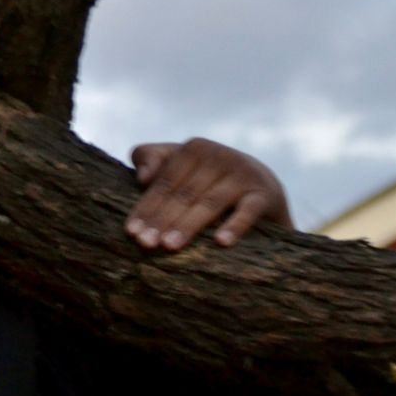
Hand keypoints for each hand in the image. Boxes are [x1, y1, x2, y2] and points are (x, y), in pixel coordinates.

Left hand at [125, 139, 292, 250]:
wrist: (264, 190)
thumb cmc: (209, 182)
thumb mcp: (181, 167)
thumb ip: (153, 159)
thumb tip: (142, 178)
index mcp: (194, 149)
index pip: (164, 182)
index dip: (146, 208)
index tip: (131, 233)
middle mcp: (219, 156)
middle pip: (183, 193)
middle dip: (162, 220)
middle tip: (146, 245)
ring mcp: (243, 174)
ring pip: (209, 203)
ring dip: (188, 225)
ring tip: (169, 247)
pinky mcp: (264, 194)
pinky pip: (248, 211)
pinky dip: (235, 226)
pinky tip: (221, 243)